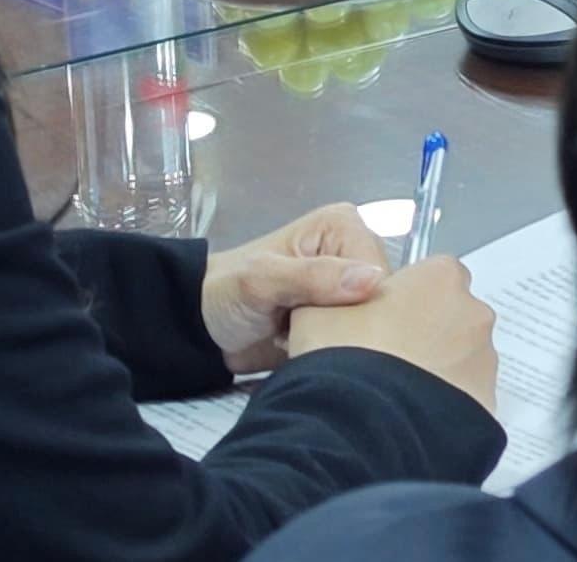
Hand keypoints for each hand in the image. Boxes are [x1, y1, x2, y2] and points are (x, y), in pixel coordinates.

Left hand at [199, 204, 393, 372]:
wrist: (197, 328)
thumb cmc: (225, 293)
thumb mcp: (262, 281)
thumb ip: (312, 277)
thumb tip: (373, 281)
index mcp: (344, 226)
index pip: (379, 271)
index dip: (355, 303)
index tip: (316, 318)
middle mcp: (353, 252)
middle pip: (378, 298)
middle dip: (346, 323)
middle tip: (306, 331)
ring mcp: (348, 286)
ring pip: (370, 321)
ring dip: (340, 338)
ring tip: (305, 341)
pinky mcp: (339, 315)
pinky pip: (356, 336)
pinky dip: (336, 348)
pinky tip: (310, 349)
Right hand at [284, 253, 499, 412]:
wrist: (362, 429)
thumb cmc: (344, 362)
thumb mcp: (316, 311)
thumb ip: (337, 288)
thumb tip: (340, 289)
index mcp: (440, 277)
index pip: (428, 275)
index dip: (399, 299)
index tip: (376, 322)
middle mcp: (474, 312)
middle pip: (449, 317)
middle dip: (422, 335)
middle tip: (381, 362)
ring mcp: (485, 360)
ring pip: (459, 359)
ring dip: (434, 371)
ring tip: (391, 396)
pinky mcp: (487, 403)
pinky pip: (465, 398)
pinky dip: (443, 405)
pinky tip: (408, 418)